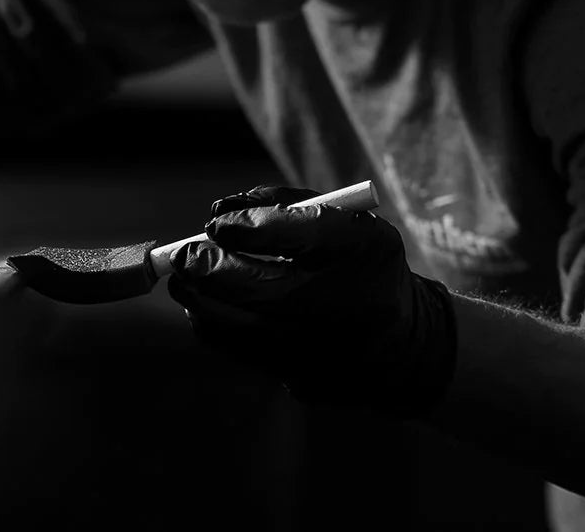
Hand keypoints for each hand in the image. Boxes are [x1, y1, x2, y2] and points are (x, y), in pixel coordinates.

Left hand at [165, 185, 456, 417]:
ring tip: (187, 277)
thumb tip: (218, 212)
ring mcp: (323, 351)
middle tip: (181, 254)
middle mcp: (348, 307)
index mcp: (364, 254)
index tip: (215, 222)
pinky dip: (214, 321)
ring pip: (236, 325)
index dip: (246, 228)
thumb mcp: (345, 224)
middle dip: (205, 267)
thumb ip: (284, 205)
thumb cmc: (362, 269)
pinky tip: (209, 304)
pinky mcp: (300, 379)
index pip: (297, 235)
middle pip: (256, 289)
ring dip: (199, 297)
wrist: (404, 348)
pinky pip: (237, 347)